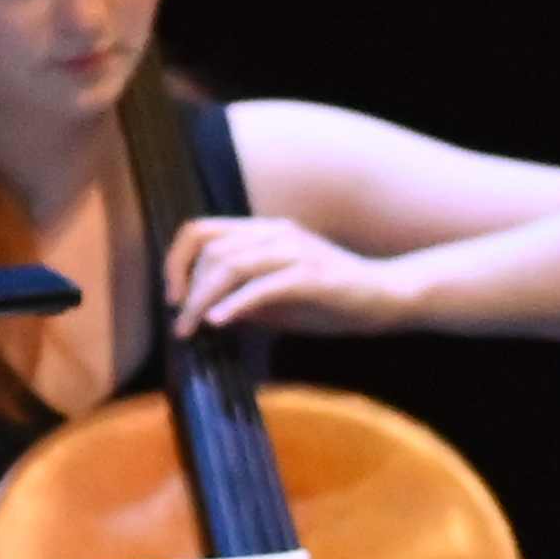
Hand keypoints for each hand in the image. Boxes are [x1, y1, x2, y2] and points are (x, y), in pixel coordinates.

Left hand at [162, 216, 397, 336]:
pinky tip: (219, 322)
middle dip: (188, 289)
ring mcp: (295, 251)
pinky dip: (236, 303)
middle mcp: (275, 233)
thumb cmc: (330, 299)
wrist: (386, 297)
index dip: (177, 261)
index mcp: (263, 233)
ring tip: (192, 327)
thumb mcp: (276, 299)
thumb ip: (241, 298)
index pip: (201, 231)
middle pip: (212, 250)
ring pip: (232, 265)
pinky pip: (264, 286)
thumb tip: (202, 311)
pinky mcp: (312, 275)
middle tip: (181, 325)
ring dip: (203, 298)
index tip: (173, 296)